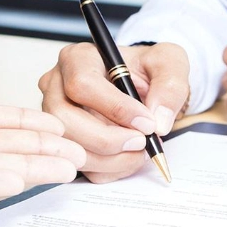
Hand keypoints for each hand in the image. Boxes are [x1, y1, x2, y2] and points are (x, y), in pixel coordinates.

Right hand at [39, 42, 189, 182]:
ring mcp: (56, 117)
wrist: (146, 85)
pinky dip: (110, 169)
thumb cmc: (149, 69)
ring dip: (111, 159)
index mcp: (79, 58)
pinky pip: (81, 165)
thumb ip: (170, 86)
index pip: (83, 85)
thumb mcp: (169, 63)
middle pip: (65, 119)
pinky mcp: (66, 142)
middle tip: (141, 142)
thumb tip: (158, 122)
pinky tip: (129, 156)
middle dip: (107, 139)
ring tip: (140, 150)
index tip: (147, 122)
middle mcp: (57, 86)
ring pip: (71, 147)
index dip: (116, 108)